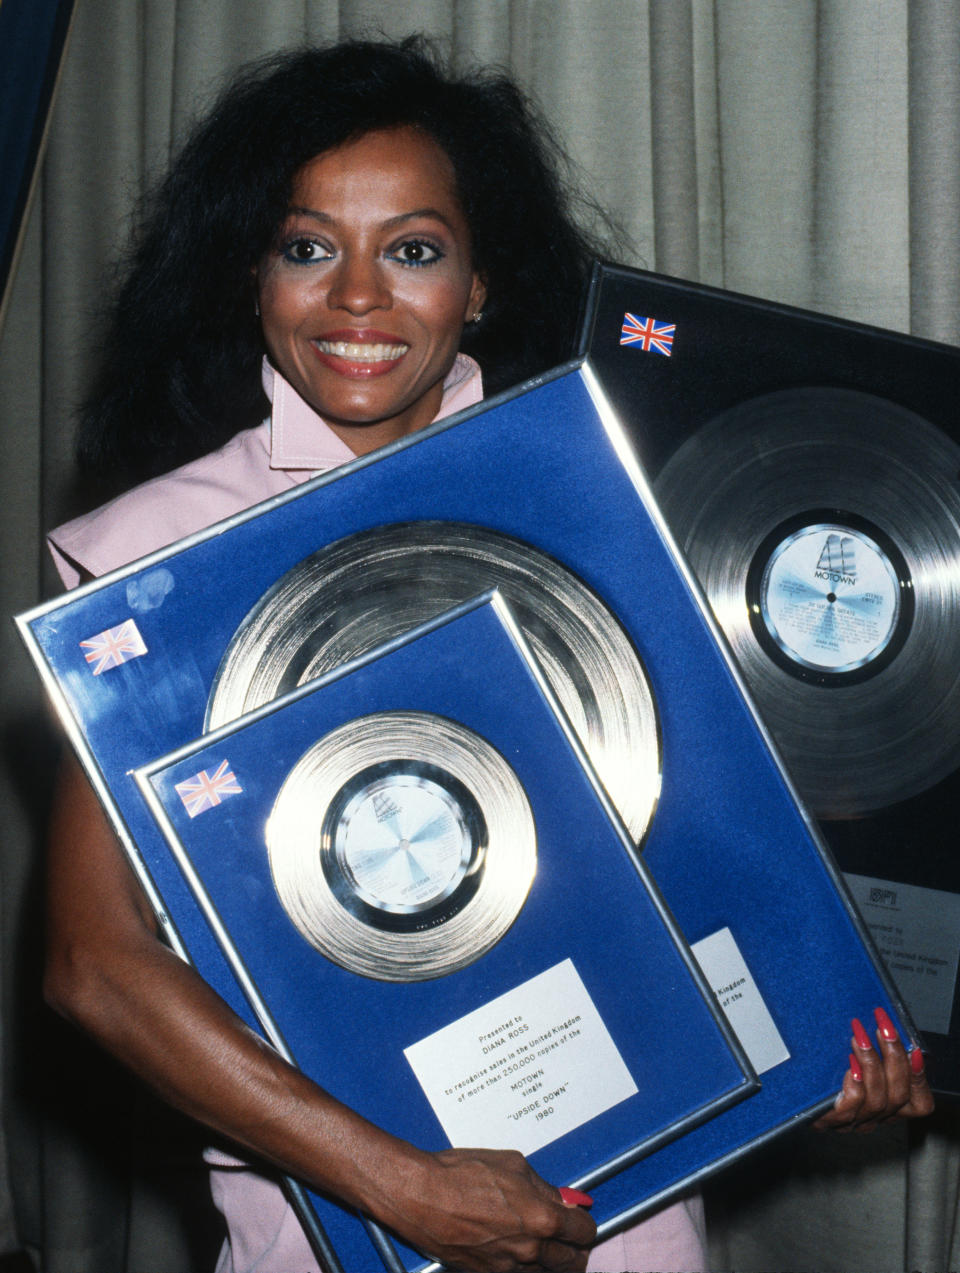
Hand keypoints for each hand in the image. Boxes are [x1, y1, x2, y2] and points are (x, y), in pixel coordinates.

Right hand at [380, 1146, 595, 1271]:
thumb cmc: (461, 1174)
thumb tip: (564, 1199)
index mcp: (542, 1219)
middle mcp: (530, 1250)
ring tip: (542, 1243)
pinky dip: (523, 1267)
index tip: (579, 1219)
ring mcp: (508, 1268)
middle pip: (571, 1262)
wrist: (420, 1196)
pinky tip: (515, 1250)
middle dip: (573, 1247)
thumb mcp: (513, 1165)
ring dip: (549, 1261)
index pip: (585, 1232)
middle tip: (567, 1236)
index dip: (584, 1224)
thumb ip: (544, 1187)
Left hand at [813, 1007, 933, 1132]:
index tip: (913, 1048)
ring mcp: (852, 1122)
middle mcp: (873, 1118)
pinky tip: (850, 1065)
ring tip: (859, 1037)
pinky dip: (856, 1084)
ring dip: (872, 1063)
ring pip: (877, 1100)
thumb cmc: (819, 1069)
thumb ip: (872, 1050)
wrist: (783, 1090)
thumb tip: (885, 1023)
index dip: (920, 1077)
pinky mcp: (829, 1121)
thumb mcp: (853, 1057)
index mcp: (885, 1106)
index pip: (918, 1104)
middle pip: (898, 1096)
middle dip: (894, 1057)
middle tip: (883, 1027)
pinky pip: (851, 1106)